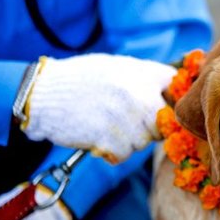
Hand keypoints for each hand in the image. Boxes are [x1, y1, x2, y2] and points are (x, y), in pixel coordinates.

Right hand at [22, 54, 175, 161]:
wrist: (44, 93)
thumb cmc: (83, 79)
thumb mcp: (119, 66)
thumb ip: (148, 77)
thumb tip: (174, 88)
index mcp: (145, 74)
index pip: (175, 90)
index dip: (169, 102)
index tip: (159, 108)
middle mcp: (140, 95)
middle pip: (162, 124)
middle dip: (149, 127)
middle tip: (127, 122)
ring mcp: (127, 117)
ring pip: (144, 141)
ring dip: (130, 140)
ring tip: (108, 125)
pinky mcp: (111, 137)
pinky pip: (125, 153)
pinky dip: (114, 150)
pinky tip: (100, 137)